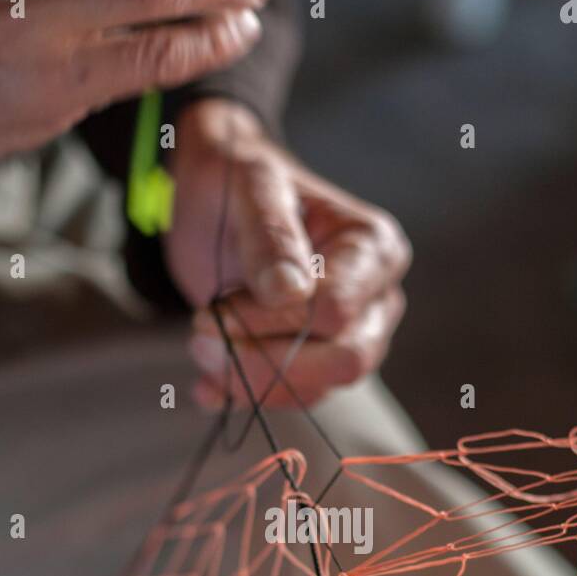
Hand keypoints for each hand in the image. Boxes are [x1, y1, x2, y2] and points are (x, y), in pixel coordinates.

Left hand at [165, 100, 411, 409]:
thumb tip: (290, 291)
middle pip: (343, 359)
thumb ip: (270, 235)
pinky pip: (294, 396)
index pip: (336, 310)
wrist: (213, 197)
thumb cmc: (238, 179)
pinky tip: (208, 383)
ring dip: (252, 381)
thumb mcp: (249, 186)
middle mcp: (375, 296)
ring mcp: (351, 333)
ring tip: (201, 347)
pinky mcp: (317, 358)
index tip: (214, 310)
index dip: (273, 322)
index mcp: (373, 248)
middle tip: (203, 339)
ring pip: (320, 387)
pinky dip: (246, 395)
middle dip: (267, 361)